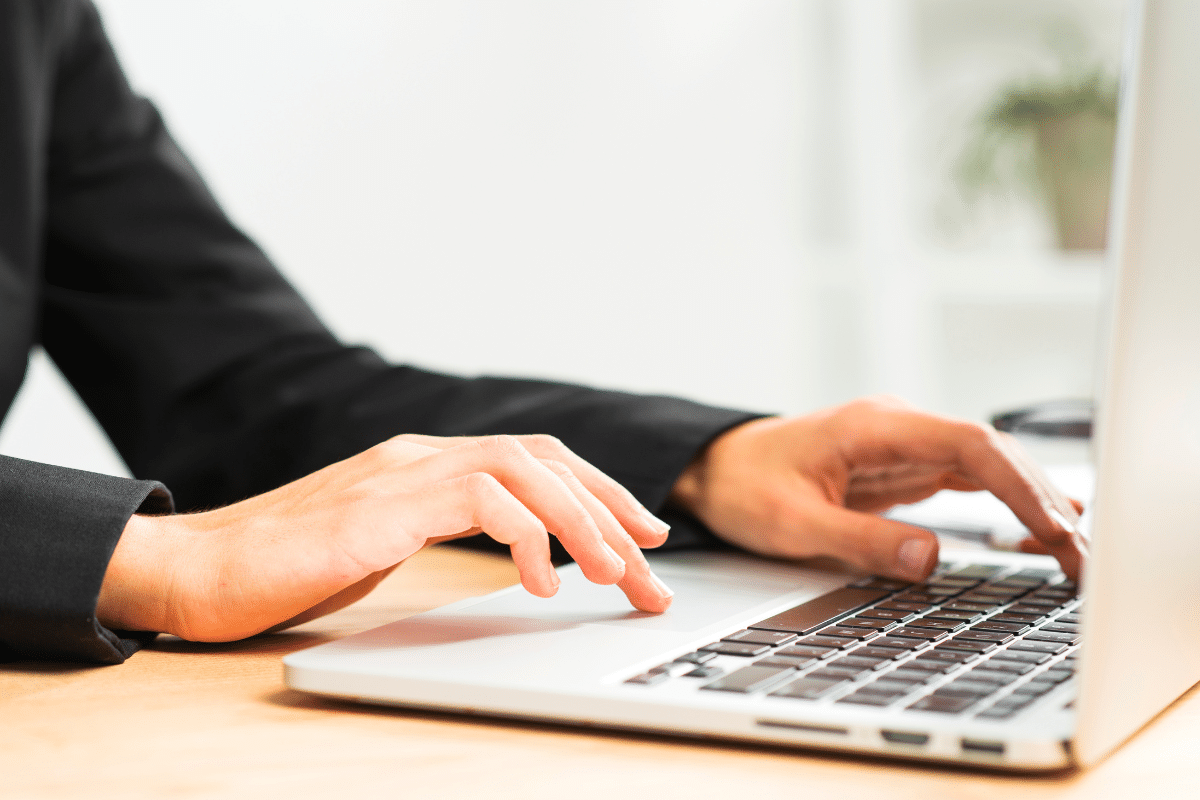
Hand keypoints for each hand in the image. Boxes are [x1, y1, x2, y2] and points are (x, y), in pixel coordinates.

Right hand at [98, 434, 673, 641]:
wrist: (201, 571)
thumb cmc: (289, 567)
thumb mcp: (388, 545)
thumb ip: (443, 530)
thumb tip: (515, 549)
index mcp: (428, 465)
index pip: (535, 461)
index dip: (597, 493)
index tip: (642, 536)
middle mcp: (423, 456)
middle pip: (544, 462)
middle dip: (609, 513)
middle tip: (651, 566)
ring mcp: (402, 472)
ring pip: (524, 472)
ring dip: (581, 523)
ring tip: (614, 574)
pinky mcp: (382, 503)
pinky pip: (479, 499)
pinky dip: (523, 535)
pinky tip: (538, 581)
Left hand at [670, 396, 1087, 581]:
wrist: (711, 469)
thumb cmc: (743, 485)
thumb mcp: (793, 522)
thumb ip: (862, 540)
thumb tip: (932, 558)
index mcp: (874, 426)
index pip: (969, 444)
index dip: (1019, 484)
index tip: (1053, 526)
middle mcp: (896, 427)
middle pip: (990, 453)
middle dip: (1042, 499)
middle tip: (1083, 555)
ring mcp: (901, 446)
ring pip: (985, 466)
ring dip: (1030, 503)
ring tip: (1076, 550)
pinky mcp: (899, 468)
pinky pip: (965, 480)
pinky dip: (1004, 504)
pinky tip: (1039, 524)